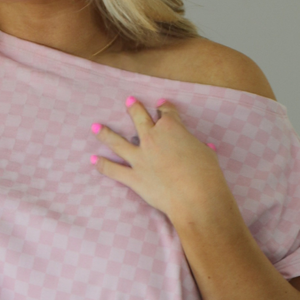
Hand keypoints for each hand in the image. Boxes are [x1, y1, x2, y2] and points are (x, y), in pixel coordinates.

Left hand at [90, 96, 229, 225]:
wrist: (195, 197)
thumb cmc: (206, 174)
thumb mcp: (205, 153)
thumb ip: (198, 147)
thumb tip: (204, 148)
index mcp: (171, 128)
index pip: (167, 112)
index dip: (165, 108)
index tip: (162, 105)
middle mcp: (152, 138)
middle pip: (140, 118)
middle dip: (134, 108)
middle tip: (128, 101)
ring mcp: (140, 158)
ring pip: (118, 142)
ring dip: (105, 133)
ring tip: (95, 127)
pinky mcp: (134, 178)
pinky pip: (114, 170)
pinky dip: (102, 165)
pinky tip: (94, 160)